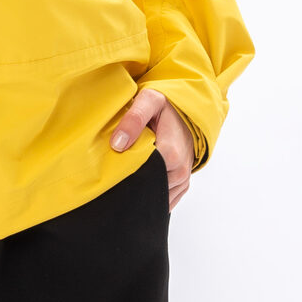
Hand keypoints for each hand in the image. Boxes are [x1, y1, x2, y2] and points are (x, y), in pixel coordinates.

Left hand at [108, 87, 193, 210]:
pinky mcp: (181, 185)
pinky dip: (151, 194)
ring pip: (154, 196)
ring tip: (130, 174)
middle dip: (130, 183)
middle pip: (146, 188)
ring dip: (141, 189)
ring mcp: (181, 181)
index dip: (123, 173)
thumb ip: (133, 119)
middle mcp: (178, 172)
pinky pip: (163, 199)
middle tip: (118, 171)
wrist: (188, 114)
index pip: (140, 175)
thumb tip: (118, 144)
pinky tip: (141, 182)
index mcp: (170, 155)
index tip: (112, 166)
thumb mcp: (150, 101)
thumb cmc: (168, 107)